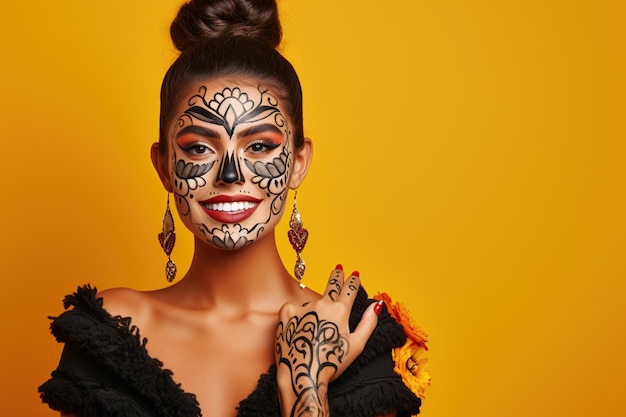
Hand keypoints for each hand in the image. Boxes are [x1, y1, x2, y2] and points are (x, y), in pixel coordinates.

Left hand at [275, 265, 381, 416]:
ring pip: (311, 303)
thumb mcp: (357, 345)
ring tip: (314, 332)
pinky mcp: (286, 312)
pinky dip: (297, 316)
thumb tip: (377, 304)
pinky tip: (299, 329)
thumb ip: (368, 322)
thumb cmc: (331, 363)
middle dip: (337, 276)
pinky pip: (294, 308)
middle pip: (331, 284)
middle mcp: (322, 304)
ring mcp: (303, 307)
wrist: (302, 374)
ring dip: (314, 310)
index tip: (354, 274)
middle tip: (338, 269)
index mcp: (340, 310)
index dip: (353, 280)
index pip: (349, 288)